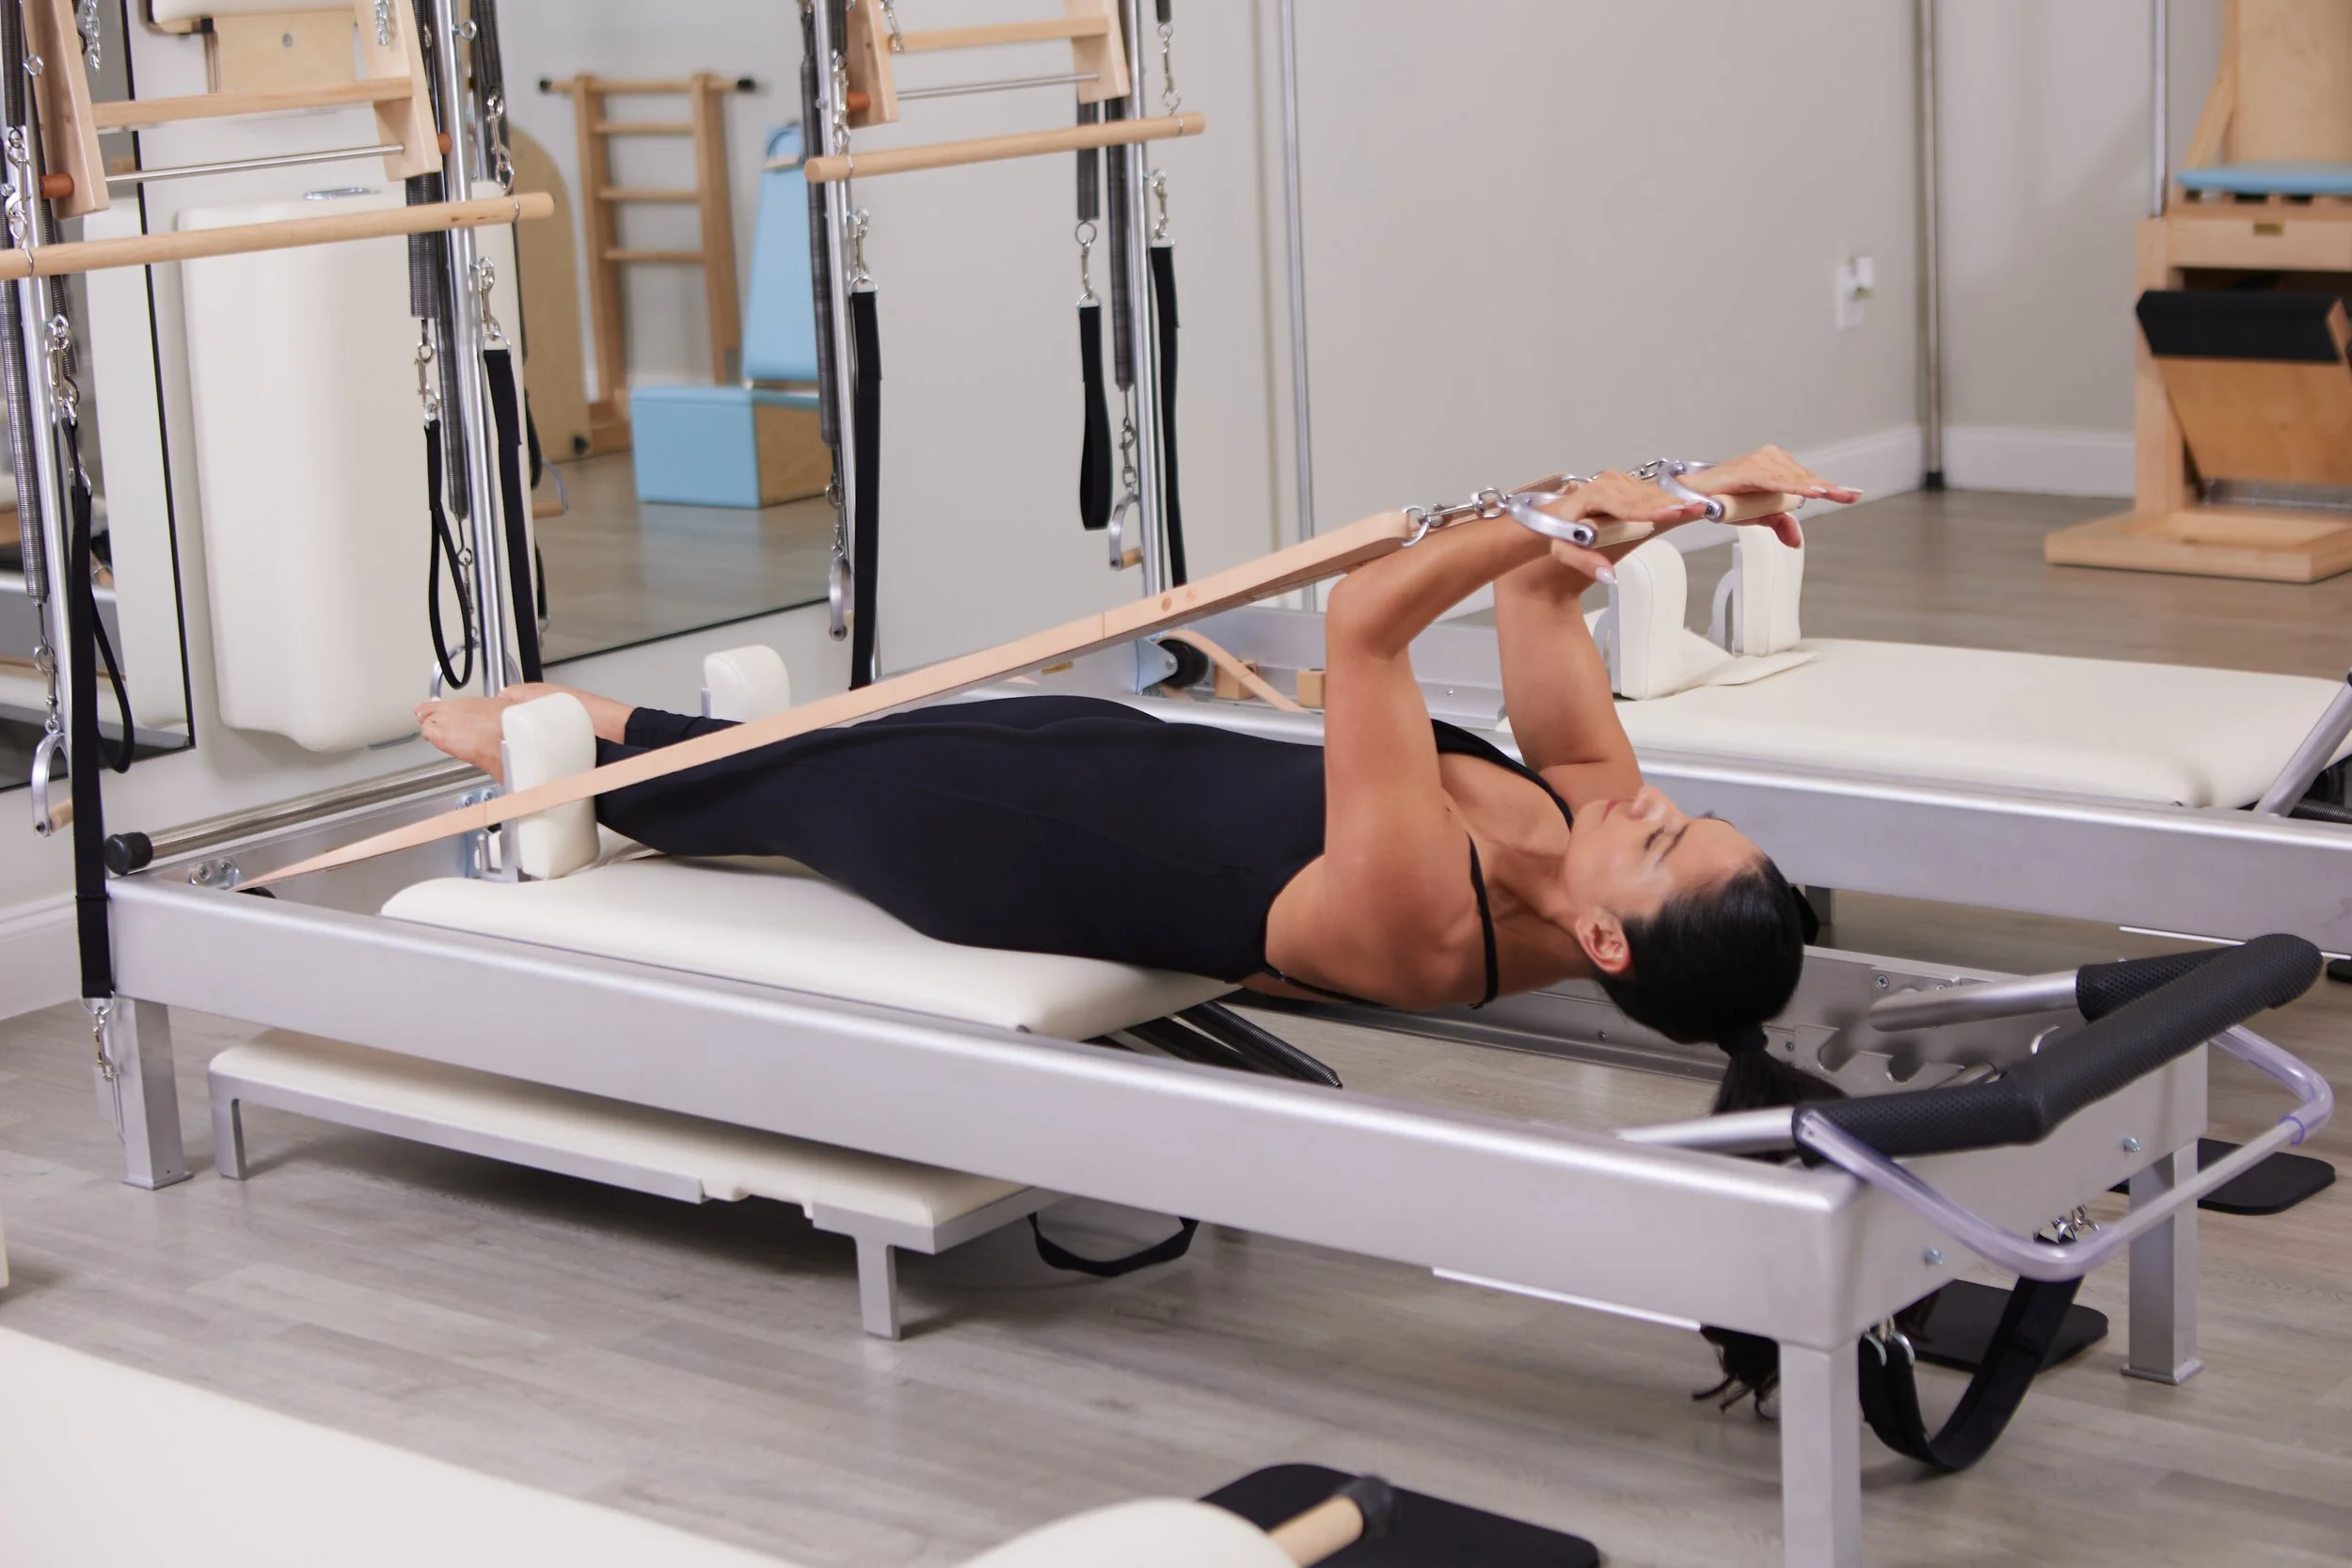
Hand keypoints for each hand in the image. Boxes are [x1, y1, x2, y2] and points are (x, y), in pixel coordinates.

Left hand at [1524, 469, 1705, 578]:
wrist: (1548, 516)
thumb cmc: (1555, 532)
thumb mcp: (1563, 551)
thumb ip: (1585, 563)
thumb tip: (1608, 575)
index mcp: (1593, 496)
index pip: (1630, 506)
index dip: (1654, 510)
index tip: (1676, 512)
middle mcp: (1606, 483)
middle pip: (1646, 497)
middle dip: (1673, 503)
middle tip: (1700, 507)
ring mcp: (1616, 480)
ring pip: (1650, 493)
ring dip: (1673, 500)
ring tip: (1698, 506)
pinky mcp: (1622, 482)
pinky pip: (1648, 491)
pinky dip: (1665, 498)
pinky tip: (1682, 504)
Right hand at [1683, 444, 1861, 548]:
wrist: (1696, 496)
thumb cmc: (1725, 498)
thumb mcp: (1758, 515)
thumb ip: (1779, 522)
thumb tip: (1796, 540)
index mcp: (1777, 467)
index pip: (1808, 479)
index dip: (1831, 487)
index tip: (1852, 494)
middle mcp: (1770, 459)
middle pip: (1805, 477)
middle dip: (1828, 488)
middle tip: (1849, 495)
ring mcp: (1759, 461)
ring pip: (1792, 478)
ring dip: (1812, 487)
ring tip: (1832, 494)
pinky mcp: (1747, 469)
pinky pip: (1774, 479)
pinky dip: (1791, 486)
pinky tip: (1808, 493)